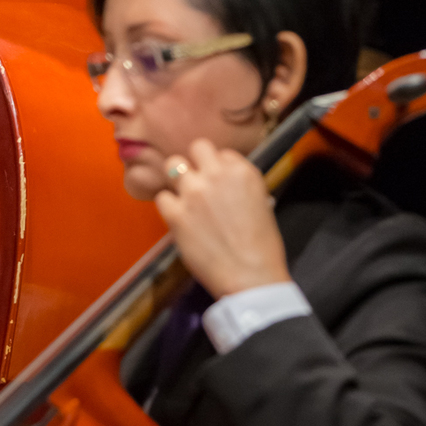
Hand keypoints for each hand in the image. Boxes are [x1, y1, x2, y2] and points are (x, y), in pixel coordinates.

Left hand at [155, 139, 290, 297]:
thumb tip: (223, 184)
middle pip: (197, 147)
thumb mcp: (261, 203)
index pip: (222, 154)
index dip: (219, 168)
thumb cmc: (262, 247)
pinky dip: (168, 206)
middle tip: (198, 182)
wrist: (252, 278)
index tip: (220, 183)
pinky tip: (179, 218)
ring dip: (178, 179)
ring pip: (173, 164)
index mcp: (243, 171)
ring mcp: (193, 192)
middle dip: (197, 162)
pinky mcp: (176, 214)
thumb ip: (239, 185)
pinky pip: (162, 197)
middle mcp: (217, 175)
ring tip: (184, 197)